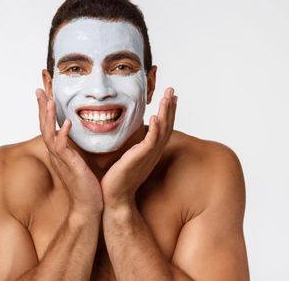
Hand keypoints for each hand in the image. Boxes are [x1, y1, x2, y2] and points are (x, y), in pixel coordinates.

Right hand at [36, 89, 103, 217]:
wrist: (88, 206)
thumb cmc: (86, 185)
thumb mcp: (80, 160)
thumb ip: (78, 148)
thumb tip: (82, 135)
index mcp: (60, 151)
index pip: (50, 126)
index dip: (46, 110)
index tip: (45, 93)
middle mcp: (57, 153)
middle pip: (44, 126)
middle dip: (41, 107)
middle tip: (39, 89)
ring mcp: (61, 159)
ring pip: (49, 134)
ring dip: (49, 117)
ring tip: (48, 101)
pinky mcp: (70, 165)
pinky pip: (63, 147)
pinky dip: (63, 134)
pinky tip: (68, 123)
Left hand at [101, 87, 177, 209]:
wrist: (115, 198)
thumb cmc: (120, 178)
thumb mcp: (129, 157)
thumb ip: (133, 145)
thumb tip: (130, 134)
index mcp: (151, 151)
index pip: (164, 128)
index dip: (169, 112)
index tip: (171, 97)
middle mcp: (153, 152)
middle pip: (167, 126)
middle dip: (170, 107)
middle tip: (173, 90)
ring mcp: (148, 156)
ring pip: (162, 131)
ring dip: (166, 113)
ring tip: (168, 97)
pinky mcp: (139, 159)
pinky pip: (150, 143)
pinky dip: (155, 129)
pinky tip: (156, 116)